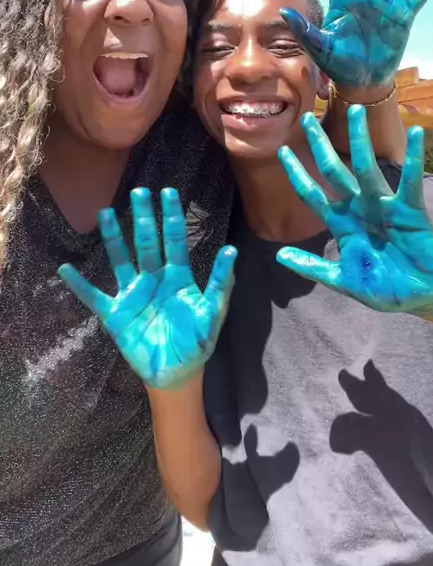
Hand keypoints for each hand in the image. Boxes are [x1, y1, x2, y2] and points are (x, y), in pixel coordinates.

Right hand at [58, 188, 236, 388]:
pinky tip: (65, 269)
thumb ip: (220, 283)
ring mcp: (133, 295)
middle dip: (143, 217)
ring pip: (120, 260)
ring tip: (105, 213)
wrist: (176, 374)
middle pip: (146, 242)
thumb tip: (232, 251)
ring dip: (113, 238)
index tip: (168, 192)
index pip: (174, 240)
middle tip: (139, 191)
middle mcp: (153, 279)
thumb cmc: (196, 342)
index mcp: (177, 277)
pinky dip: (80, 285)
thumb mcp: (212, 313)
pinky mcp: (116, 315)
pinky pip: (94, 297)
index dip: (171, 216)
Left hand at [276, 107, 432, 318]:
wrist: (421, 296)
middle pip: (335, 170)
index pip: (313, 193)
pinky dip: (414, 158)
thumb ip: (314, 268)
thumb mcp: (343, 280)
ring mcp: (384, 205)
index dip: (298, 173)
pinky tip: (415, 134)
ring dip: (360, 139)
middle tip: (307, 120)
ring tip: (355, 110)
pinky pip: (410, 180)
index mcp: (342, 223)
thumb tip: (280, 256)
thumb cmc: (383, 287)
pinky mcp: (410, 209)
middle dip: (320, 146)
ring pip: (367, 167)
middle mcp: (359, 207)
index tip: (282, 151)